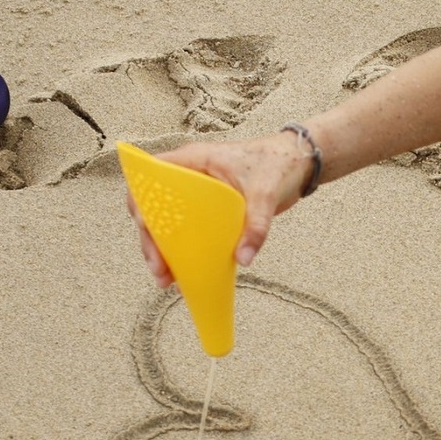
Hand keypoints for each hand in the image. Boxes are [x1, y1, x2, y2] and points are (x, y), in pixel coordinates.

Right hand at [127, 132, 315, 287]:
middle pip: (154, 206)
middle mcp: (190, 176)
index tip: (145, 229)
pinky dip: (183, 249)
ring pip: (168, 222)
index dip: (141, 201)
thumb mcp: (266, 194)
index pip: (151, 176)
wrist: (299, 163)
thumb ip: (256, 226)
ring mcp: (198, 194)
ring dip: (164, 249)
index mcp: (194, 160)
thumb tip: (243, 259)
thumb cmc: (278, 163)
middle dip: (151, 239)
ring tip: (166, 279)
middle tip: (159, 269)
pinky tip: (183, 273)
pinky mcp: (210, 210)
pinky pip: (188, 229)